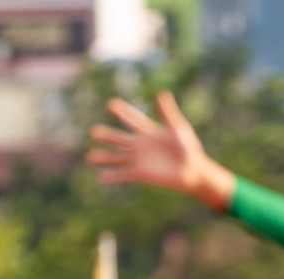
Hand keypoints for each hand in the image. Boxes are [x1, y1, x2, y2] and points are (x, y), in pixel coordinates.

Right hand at [88, 92, 237, 210]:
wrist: (192, 170)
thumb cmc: (188, 148)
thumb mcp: (178, 128)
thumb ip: (168, 114)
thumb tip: (162, 95)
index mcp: (148, 132)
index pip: (131, 119)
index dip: (122, 112)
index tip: (111, 104)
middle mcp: (139, 145)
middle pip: (119, 139)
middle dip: (106, 136)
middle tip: (93, 132)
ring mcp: (138, 160)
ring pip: (117, 158)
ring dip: (104, 158)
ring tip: (90, 157)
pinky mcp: (140, 174)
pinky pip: (124, 176)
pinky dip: (113, 177)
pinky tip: (101, 179)